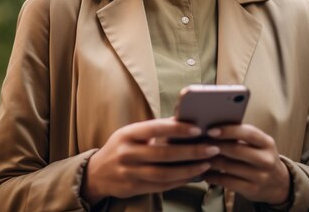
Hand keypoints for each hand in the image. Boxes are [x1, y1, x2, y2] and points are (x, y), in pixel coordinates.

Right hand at [81, 118, 220, 204]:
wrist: (96, 173)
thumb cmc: (120, 148)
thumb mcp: (130, 134)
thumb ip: (153, 130)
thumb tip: (182, 121)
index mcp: (127, 134)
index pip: (155, 128)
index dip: (177, 129)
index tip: (197, 128)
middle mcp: (127, 153)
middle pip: (163, 153)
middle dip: (190, 151)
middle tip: (211, 148)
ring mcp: (129, 172)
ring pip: (164, 173)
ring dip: (188, 169)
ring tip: (206, 163)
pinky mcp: (133, 188)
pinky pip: (160, 186)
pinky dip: (179, 181)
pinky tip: (193, 176)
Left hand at [203, 124, 289, 204]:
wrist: (278, 183)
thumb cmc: (259, 156)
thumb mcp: (258, 144)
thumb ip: (240, 134)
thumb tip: (211, 126)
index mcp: (267, 143)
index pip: (247, 133)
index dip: (228, 131)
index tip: (210, 130)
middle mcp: (266, 160)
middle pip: (236, 150)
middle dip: (215, 146)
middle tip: (199, 143)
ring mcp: (260, 177)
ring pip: (229, 167)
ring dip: (210, 161)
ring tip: (198, 156)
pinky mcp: (252, 190)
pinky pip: (227, 182)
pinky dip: (213, 177)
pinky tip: (204, 173)